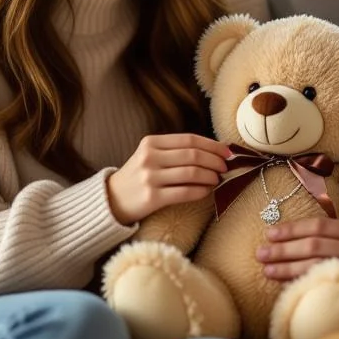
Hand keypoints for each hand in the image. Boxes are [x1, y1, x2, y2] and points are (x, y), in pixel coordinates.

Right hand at [107, 134, 231, 224]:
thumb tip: (213, 152)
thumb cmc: (138, 176)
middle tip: (226, 167)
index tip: (227, 152)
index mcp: (151, 142)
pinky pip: (184, 192)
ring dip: (210, 177)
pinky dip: (201, 191)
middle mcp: (150, 157)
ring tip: (217, 180)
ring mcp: (150, 177)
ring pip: (191, 173)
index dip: (212, 145)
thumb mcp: (150, 155)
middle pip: (193, 155)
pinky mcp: (152, 198)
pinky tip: (207, 191)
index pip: (189, 139)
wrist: (112, 199)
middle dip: (215, 161)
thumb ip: (175, 151)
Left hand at [257, 218, 338, 332]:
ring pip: (315, 261)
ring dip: (286, 265)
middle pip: (312, 242)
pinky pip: (327, 284)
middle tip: (260, 253)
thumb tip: (316, 249)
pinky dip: (306, 285)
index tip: (271, 233)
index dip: (292, 229)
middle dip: (282, 247)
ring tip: (265, 269)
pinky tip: (289, 289)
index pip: (320, 225)